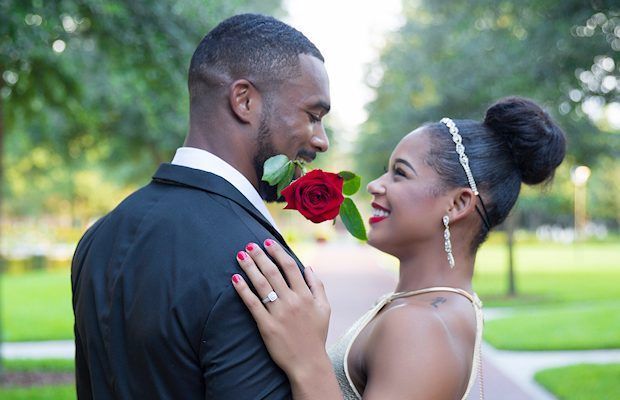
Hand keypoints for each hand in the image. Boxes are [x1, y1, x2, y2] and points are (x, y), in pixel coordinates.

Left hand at [231, 239, 330, 381]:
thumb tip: (308, 267)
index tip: (268, 242)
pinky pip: (252, 304)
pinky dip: (243, 290)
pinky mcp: (266, 326)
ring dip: (250, 268)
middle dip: (260, 256)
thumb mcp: (324, 309)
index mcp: (306, 295)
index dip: (277, 252)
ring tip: (240, 256)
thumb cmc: (316, 335)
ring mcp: (278, 313)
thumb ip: (317, 286)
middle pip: (273, 272)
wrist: (308, 363)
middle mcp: (292, 301)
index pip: (290, 267)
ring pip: (261, 285)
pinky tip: (235, 279)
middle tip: (249, 245)